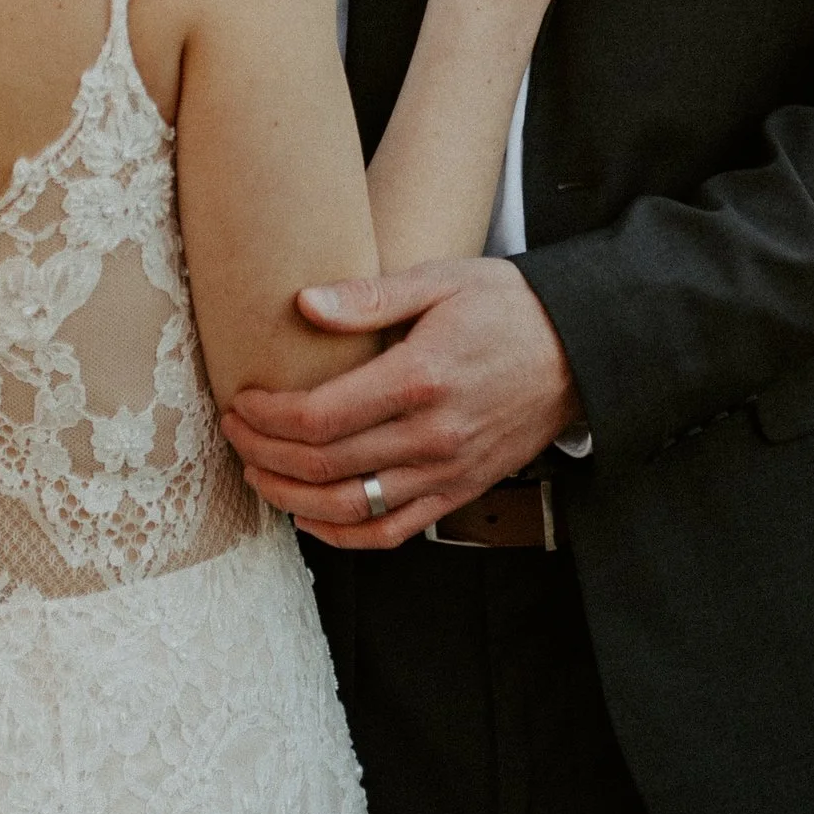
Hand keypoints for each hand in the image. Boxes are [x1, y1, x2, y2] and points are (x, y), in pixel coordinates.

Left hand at [221, 258, 582, 548]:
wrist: (580, 350)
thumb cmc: (507, 306)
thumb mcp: (440, 279)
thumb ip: (369, 296)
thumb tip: (303, 303)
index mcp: (420, 378)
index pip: (320, 418)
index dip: (268, 418)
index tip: (240, 401)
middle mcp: (431, 436)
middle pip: (326, 466)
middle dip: (265, 455)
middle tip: (233, 433)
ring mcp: (447, 472)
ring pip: (351, 508)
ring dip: (292, 499)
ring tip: (257, 474)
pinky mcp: (460, 491)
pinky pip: (393, 530)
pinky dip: (344, 534)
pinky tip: (310, 517)